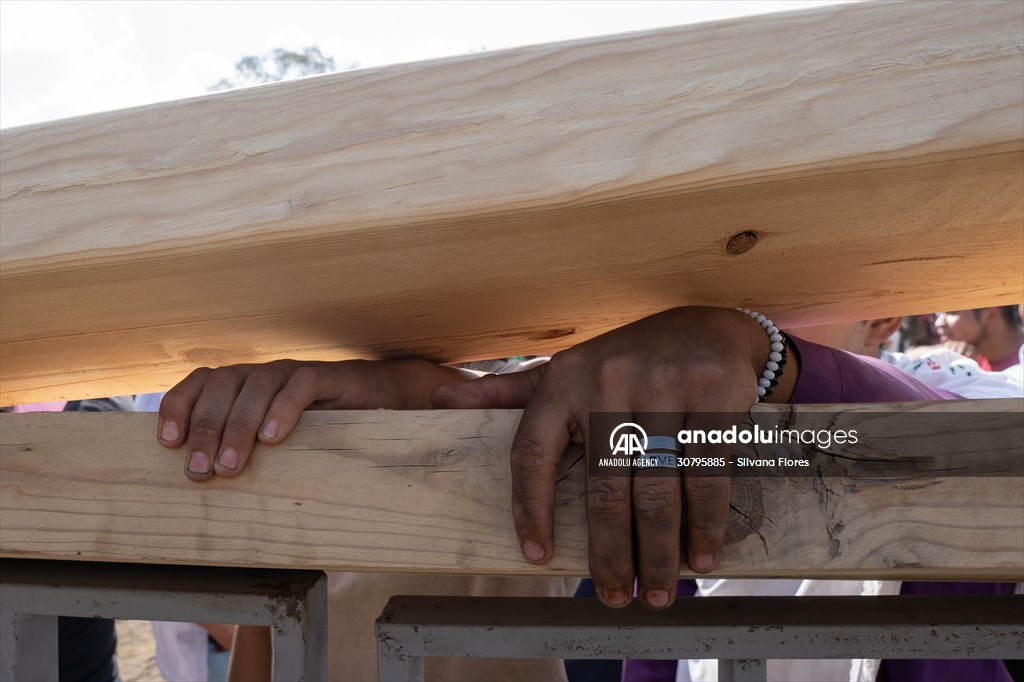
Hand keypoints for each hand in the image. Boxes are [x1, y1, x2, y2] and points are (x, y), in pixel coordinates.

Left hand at [158, 359, 470, 481]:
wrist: (384, 399)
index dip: (179, 406)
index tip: (168, 443)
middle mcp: (265, 373)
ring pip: (257, 385)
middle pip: (223, 386)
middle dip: (206, 428)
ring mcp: (296, 372)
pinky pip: (300, 386)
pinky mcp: (329, 377)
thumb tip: (207, 495)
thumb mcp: (279, 443)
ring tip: (231, 466)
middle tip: (200, 472)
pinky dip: (283, 410)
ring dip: (238, 425)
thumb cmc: (323, 429)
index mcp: (245, 385)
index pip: (201, 382)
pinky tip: (274, 438)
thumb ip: (248, 455)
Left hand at [434, 307, 797, 609]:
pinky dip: (706, 525)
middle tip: (614, 597)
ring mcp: (665, 389)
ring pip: (658, 492)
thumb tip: (439, 401)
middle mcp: (609, 383)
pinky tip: (701, 556)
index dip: (528, 510)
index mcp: (562, 382)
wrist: (703, 325)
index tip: (536, 557)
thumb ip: (506, 393)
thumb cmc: (623, 360)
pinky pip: (707, 476)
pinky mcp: (714, 398)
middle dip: (611, 555)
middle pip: (604, 490)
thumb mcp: (563, 369)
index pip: (531, 453)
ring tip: (658, 591)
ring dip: (659, 553)